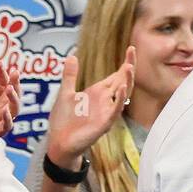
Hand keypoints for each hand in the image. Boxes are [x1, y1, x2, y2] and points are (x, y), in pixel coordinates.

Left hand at [0, 24, 19, 170]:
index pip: (2, 81)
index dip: (3, 72)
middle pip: (13, 91)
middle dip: (14, 81)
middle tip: (12, 71)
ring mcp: (0, 119)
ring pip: (15, 107)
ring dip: (15, 98)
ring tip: (10, 89)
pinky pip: (7, 125)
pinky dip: (8, 118)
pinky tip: (5, 111)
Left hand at [45, 48, 136, 169]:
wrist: (59, 143)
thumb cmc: (64, 121)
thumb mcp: (65, 94)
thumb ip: (70, 76)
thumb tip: (72, 56)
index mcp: (98, 93)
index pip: (116, 75)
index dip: (125, 63)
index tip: (131, 48)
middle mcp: (106, 100)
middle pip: (123, 81)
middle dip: (129, 66)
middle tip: (132, 51)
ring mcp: (107, 111)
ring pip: (123, 94)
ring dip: (127, 80)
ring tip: (129, 66)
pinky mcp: (105, 123)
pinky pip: (116, 110)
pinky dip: (120, 99)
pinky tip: (122, 88)